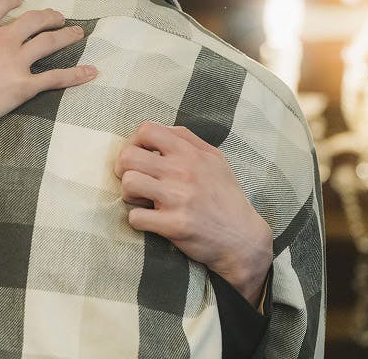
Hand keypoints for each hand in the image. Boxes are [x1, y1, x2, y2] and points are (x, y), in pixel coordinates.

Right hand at [0, 0, 96, 183]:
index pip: (2, 3)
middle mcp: (2, 39)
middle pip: (33, 20)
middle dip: (47, 15)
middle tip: (56, 16)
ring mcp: (15, 63)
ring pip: (48, 43)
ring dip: (65, 36)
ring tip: (77, 33)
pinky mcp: (23, 87)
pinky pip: (55, 78)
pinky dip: (75, 75)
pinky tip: (91, 72)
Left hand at [114, 122, 272, 306]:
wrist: (243, 239)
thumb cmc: (225, 197)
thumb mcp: (215, 159)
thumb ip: (188, 140)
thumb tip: (160, 129)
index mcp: (190, 153)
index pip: (146, 130)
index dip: (133, 141)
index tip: (139, 157)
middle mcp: (183, 171)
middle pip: (128, 156)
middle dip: (123, 169)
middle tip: (134, 181)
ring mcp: (178, 198)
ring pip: (129, 184)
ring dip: (129, 195)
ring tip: (142, 201)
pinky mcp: (174, 225)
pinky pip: (135, 217)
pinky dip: (137, 220)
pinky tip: (150, 220)